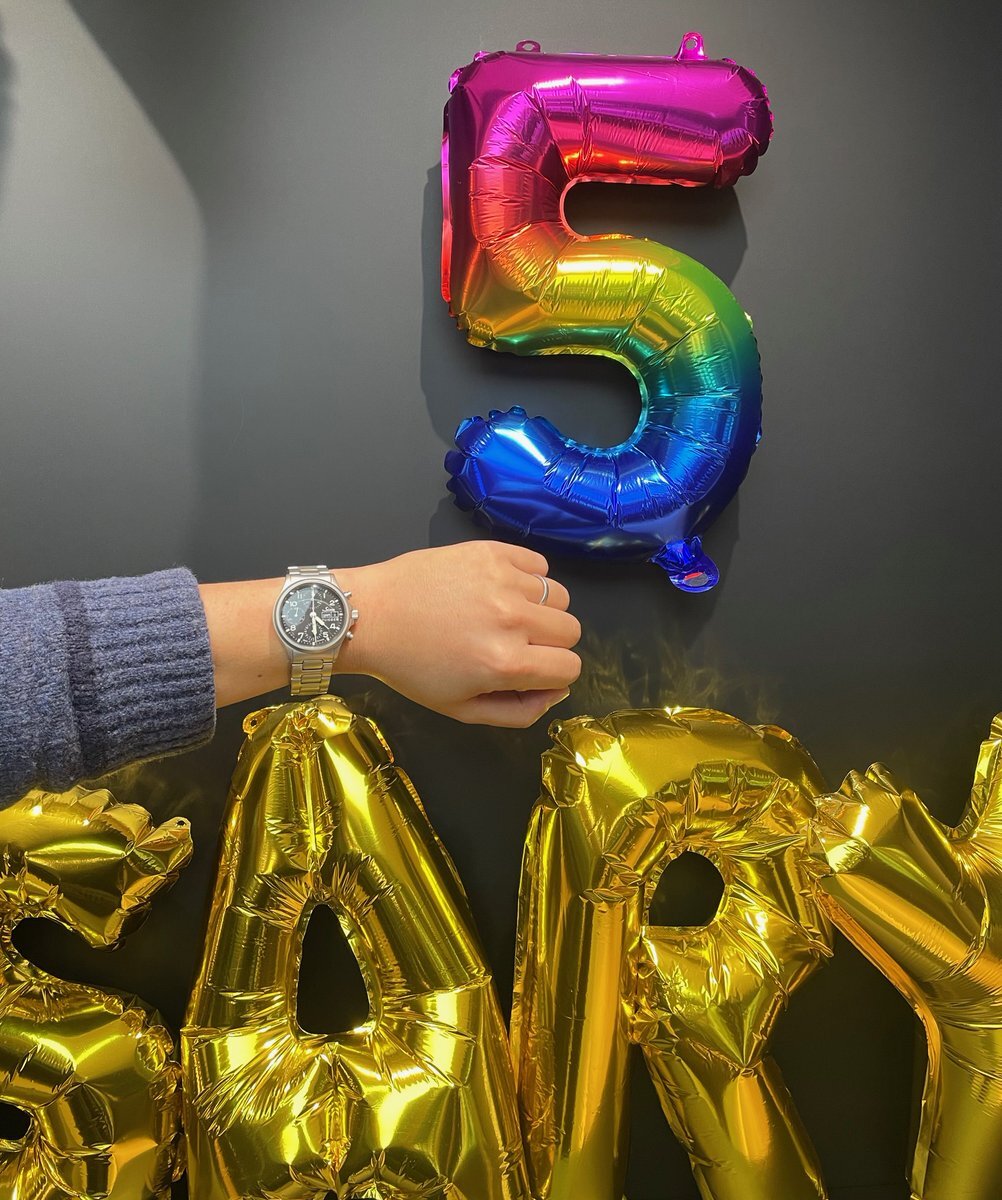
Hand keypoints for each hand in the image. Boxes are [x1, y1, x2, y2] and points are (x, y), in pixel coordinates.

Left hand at [199, 541, 581, 726]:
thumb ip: (517, 712)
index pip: (570, 668)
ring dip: (540, 609)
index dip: (553, 675)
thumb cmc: (410, 668)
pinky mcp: (491, 552)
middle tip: (514, 644)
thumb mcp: (460, 709)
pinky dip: (529, 577)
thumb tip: (555, 693)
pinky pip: (538, 564)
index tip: (530, 672)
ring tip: (504, 614)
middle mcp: (512, 619)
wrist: (370, 616)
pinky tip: (500, 589)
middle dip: (550, 643)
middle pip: (571, 630)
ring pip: (559, 596)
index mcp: (505, 663)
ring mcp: (503, 580)